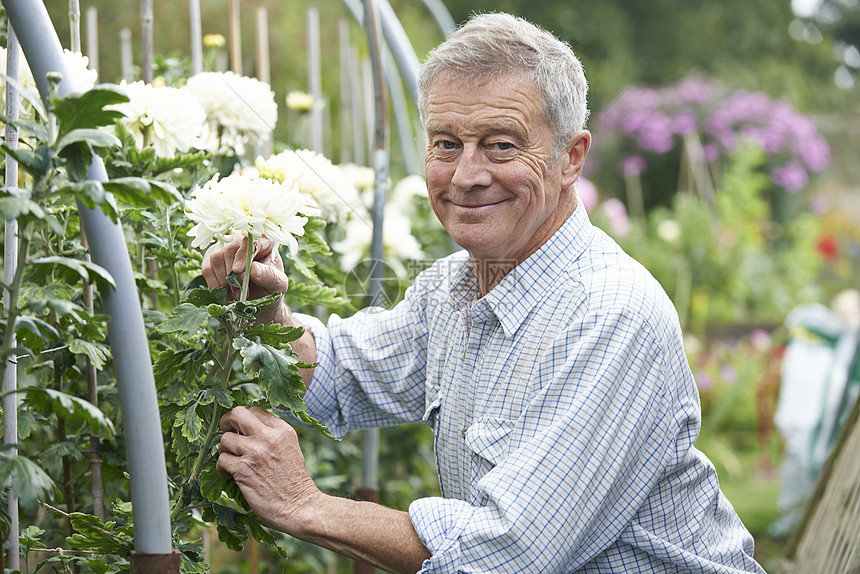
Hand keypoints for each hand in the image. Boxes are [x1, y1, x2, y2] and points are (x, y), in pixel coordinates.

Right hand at [201, 235, 289, 324]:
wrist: (260, 300)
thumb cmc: (272, 288)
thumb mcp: (278, 284)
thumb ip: (269, 276)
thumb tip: (253, 269)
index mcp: (264, 242)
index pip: (249, 241)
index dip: (242, 255)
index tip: (238, 271)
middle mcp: (242, 240)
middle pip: (229, 249)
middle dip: (233, 274)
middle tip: (241, 293)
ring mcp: (225, 248)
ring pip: (215, 257)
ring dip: (223, 280)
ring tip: (236, 295)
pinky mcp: (212, 259)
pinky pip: (206, 269)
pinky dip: (214, 284)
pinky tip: (225, 294)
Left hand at [216, 406, 321, 534]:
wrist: (299, 506)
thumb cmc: (294, 482)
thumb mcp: (290, 448)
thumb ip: (273, 436)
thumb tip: (247, 430)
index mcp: (282, 430)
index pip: (255, 410)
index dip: (244, 420)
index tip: (241, 430)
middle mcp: (269, 436)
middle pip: (237, 414)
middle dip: (226, 422)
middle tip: (227, 433)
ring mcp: (255, 452)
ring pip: (225, 439)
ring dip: (224, 450)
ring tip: (231, 461)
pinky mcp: (243, 469)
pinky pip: (221, 459)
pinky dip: (222, 468)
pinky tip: (229, 475)